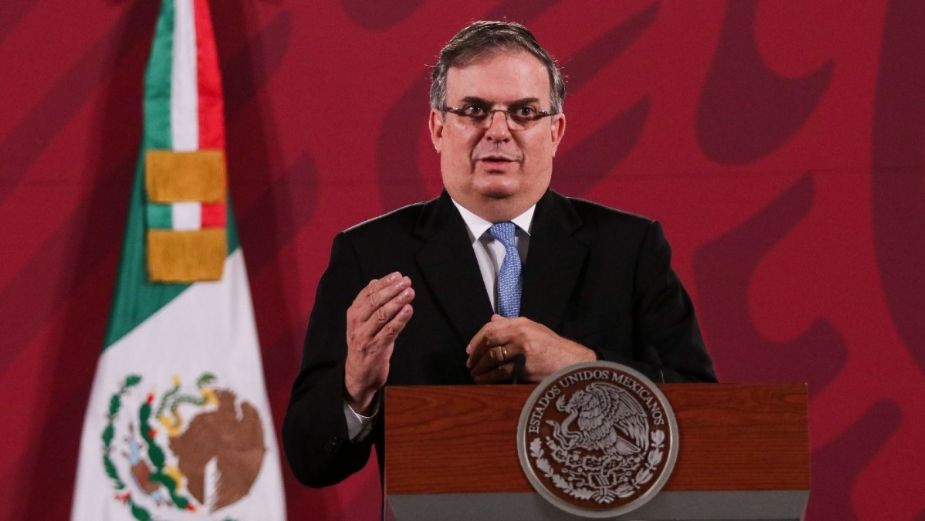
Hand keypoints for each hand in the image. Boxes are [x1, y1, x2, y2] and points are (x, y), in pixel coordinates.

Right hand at [344, 272, 413, 412]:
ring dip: (397, 302)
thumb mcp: (363, 323)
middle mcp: (356, 324)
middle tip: (406, 282)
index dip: (383, 283)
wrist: (358, 376)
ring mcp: (365, 337)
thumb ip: (369, 303)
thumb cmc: (365, 345)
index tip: (397, 275)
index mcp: (353, 315)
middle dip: (391, 290)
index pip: (367, 293)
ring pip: (381, 315)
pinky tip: (408, 310)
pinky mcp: (375, 350)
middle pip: (373, 302)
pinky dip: (399, 320)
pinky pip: (389, 332)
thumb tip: (375, 281)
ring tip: (410, 293)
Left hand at [466, 315, 595, 383]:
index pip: (491, 328)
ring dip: (480, 368)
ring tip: (475, 375)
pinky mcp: (526, 367)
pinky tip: (484, 381)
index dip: (476, 339)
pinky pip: (501, 372)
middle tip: (470, 364)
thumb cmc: (554, 347)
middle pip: (489, 342)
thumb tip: (492, 319)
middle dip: (476, 355)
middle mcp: (521, 334)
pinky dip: (489, 378)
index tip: (469, 350)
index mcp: (521, 323)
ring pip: (493, 358)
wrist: (574, 363)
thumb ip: (512, 324)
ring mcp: (523, 351)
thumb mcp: (535, 329)